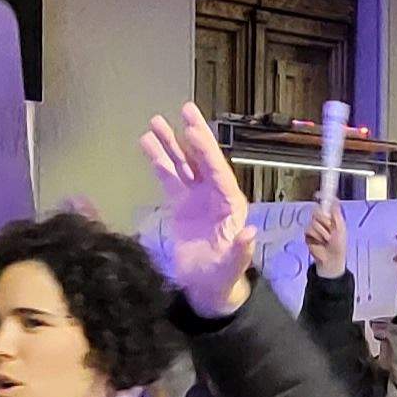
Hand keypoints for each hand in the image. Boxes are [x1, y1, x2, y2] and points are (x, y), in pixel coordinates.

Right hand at [143, 105, 257, 315]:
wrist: (207, 288)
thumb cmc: (223, 277)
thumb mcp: (232, 266)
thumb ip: (240, 250)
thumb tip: (249, 231)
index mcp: (230, 206)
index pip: (218, 173)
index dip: (206, 153)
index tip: (193, 132)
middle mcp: (215, 195)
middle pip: (204, 160)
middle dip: (195, 135)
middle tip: (186, 109)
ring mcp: (197, 197)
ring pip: (184, 164)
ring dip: (171, 143)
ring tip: (156, 121)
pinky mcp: (181, 203)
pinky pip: (169, 177)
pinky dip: (159, 160)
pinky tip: (147, 143)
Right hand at [306, 199, 349, 277]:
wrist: (332, 258)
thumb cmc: (339, 245)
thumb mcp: (341, 227)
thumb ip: (337, 213)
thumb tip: (335, 200)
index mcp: (331, 217)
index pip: (324, 204)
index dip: (321, 198)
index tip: (318, 194)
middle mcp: (322, 221)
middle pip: (317, 212)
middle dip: (324, 221)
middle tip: (330, 229)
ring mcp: (314, 227)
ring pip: (314, 222)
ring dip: (322, 232)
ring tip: (326, 239)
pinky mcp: (308, 234)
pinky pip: (309, 230)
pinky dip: (316, 236)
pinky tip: (319, 242)